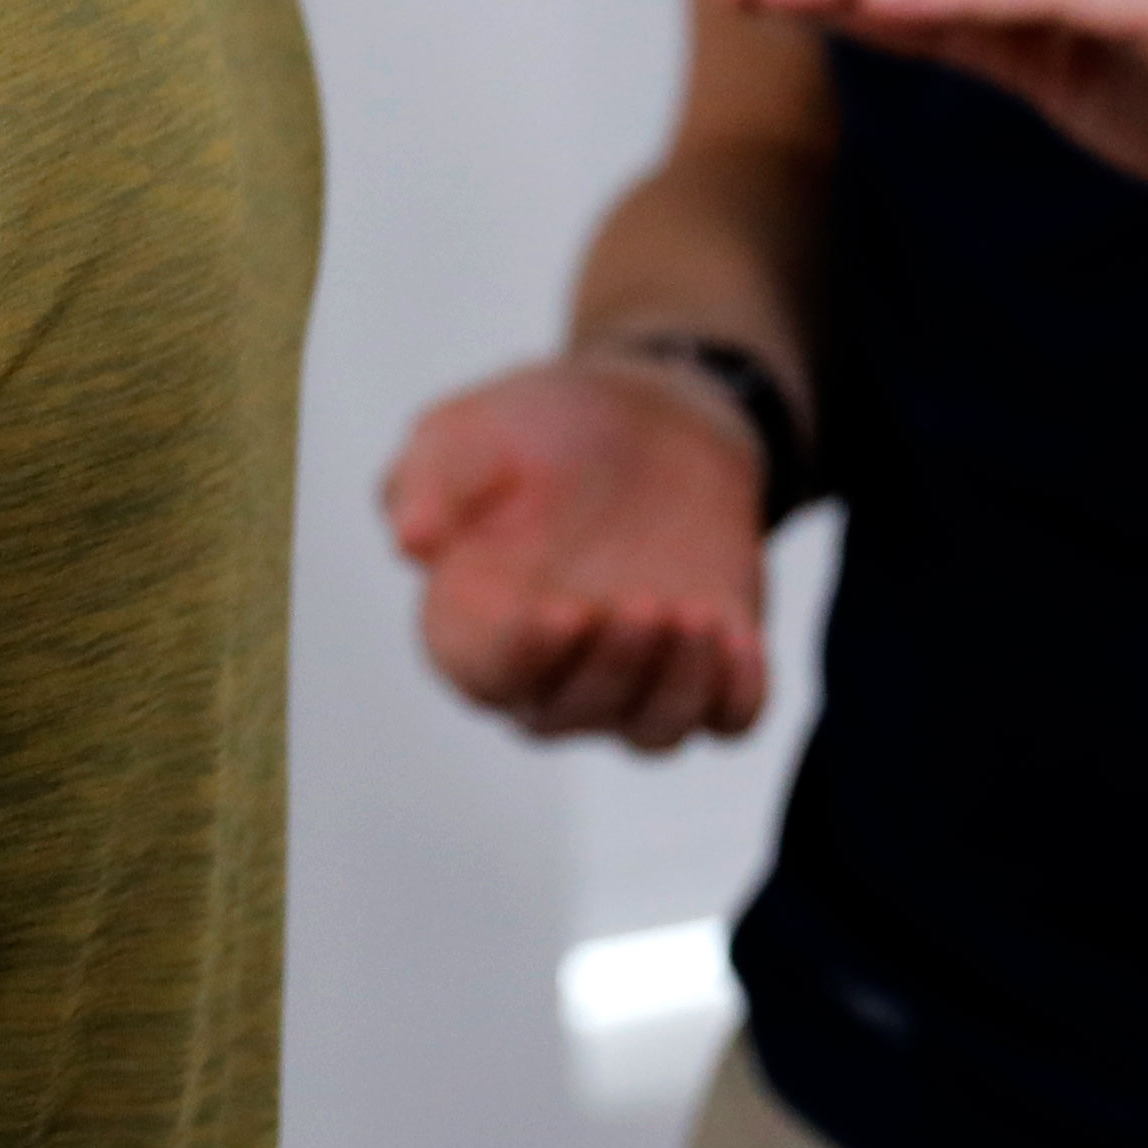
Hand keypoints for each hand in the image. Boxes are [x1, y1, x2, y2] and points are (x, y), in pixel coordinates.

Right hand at [384, 356, 773, 748]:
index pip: (488, 676)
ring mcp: (632, 673)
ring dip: (677, 689)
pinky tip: (736, 635)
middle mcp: (549, 667)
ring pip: (651, 733)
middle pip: (569, 716)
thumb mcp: (464, 432)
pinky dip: (735, 694)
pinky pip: (728, 717)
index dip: (524, 660)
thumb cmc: (535, 428)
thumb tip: (411, 541)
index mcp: (472, 622)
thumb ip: (429, 480)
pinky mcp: (706, 664)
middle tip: (644, 601)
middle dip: (612, 670)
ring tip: (697, 616)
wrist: (644, 415)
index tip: (561, 612)